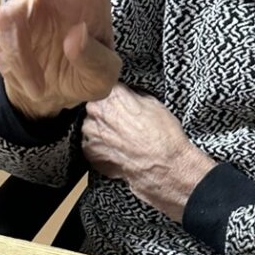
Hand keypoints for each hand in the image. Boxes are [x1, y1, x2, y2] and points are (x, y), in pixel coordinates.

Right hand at [0, 0, 120, 118]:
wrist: (53, 98)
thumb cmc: (84, 77)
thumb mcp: (101, 79)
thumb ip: (94, 60)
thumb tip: (76, 35)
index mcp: (88, 0)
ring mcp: (27, 11)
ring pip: (10, 11)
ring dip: (20, 50)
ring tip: (39, 85)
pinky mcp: (3, 31)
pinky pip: (2, 44)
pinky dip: (18, 68)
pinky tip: (34, 84)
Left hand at [82, 84, 215, 221]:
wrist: (165, 167)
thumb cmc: (164, 136)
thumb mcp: (154, 103)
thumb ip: (133, 95)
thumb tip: (127, 95)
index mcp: (113, 94)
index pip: (105, 87)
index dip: (115, 98)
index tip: (122, 104)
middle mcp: (97, 111)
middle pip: (96, 107)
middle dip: (107, 114)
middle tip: (123, 124)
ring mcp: (91, 133)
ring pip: (91, 126)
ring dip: (102, 131)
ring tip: (121, 140)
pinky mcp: (89, 152)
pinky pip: (90, 145)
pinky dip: (100, 148)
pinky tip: (117, 151)